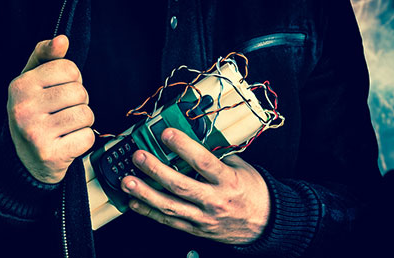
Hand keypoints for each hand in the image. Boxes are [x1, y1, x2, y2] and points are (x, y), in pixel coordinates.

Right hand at [7, 35, 94, 183]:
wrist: (25, 161)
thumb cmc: (34, 115)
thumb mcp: (32, 82)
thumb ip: (45, 57)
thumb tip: (62, 39)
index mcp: (20, 86)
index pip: (69, 69)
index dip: (73, 80)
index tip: (60, 92)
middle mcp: (23, 108)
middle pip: (80, 92)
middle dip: (79, 102)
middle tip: (63, 113)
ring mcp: (36, 133)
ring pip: (86, 114)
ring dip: (82, 122)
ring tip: (65, 128)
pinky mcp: (51, 154)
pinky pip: (87, 137)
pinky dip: (83, 140)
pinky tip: (67, 143)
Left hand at [121, 128, 269, 244]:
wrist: (265, 223)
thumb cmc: (252, 192)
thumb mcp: (241, 168)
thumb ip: (218, 154)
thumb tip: (194, 137)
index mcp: (229, 181)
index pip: (203, 162)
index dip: (183, 147)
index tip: (166, 134)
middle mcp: (215, 201)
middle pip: (181, 186)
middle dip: (156, 170)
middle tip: (138, 157)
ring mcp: (204, 218)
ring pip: (170, 207)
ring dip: (145, 194)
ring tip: (128, 181)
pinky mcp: (196, 230)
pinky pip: (169, 221)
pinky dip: (149, 212)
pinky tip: (134, 202)